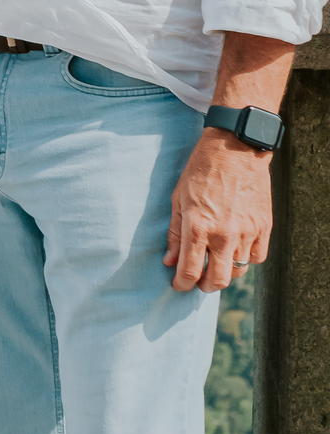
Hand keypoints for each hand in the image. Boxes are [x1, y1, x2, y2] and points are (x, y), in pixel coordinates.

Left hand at [164, 129, 273, 291]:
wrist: (234, 147)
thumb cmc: (201, 169)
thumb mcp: (178, 197)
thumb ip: (174, 233)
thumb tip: (170, 261)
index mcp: (198, 227)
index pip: (190, 271)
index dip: (182, 284)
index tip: (178, 285)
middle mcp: (224, 235)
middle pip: (217, 281)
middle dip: (204, 286)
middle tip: (198, 280)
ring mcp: (247, 232)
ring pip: (238, 271)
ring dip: (225, 270)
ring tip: (216, 259)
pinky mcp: (264, 227)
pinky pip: (257, 258)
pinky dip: (246, 258)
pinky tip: (236, 247)